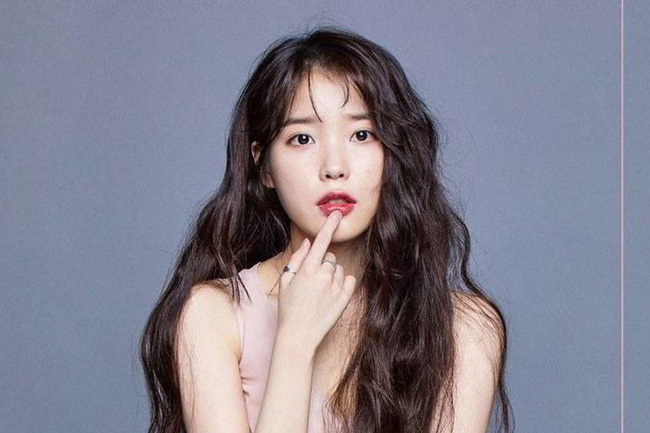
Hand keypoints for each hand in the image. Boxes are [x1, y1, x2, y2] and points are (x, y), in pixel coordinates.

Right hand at [276, 210, 356, 352]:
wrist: (299, 335)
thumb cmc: (288, 308)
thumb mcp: (286, 282)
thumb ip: (296, 259)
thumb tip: (307, 242)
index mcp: (307, 269)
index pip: (321, 241)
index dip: (329, 225)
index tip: (336, 213)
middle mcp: (323, 275)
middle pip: (330, 258)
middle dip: (323, 264)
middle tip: (312, 283)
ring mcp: (335, 286)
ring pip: (338, 269)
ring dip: (331, 276)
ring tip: (319, 294)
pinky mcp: (345, 297)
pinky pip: (348, 280)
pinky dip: (342, 284)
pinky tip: (331, 296)